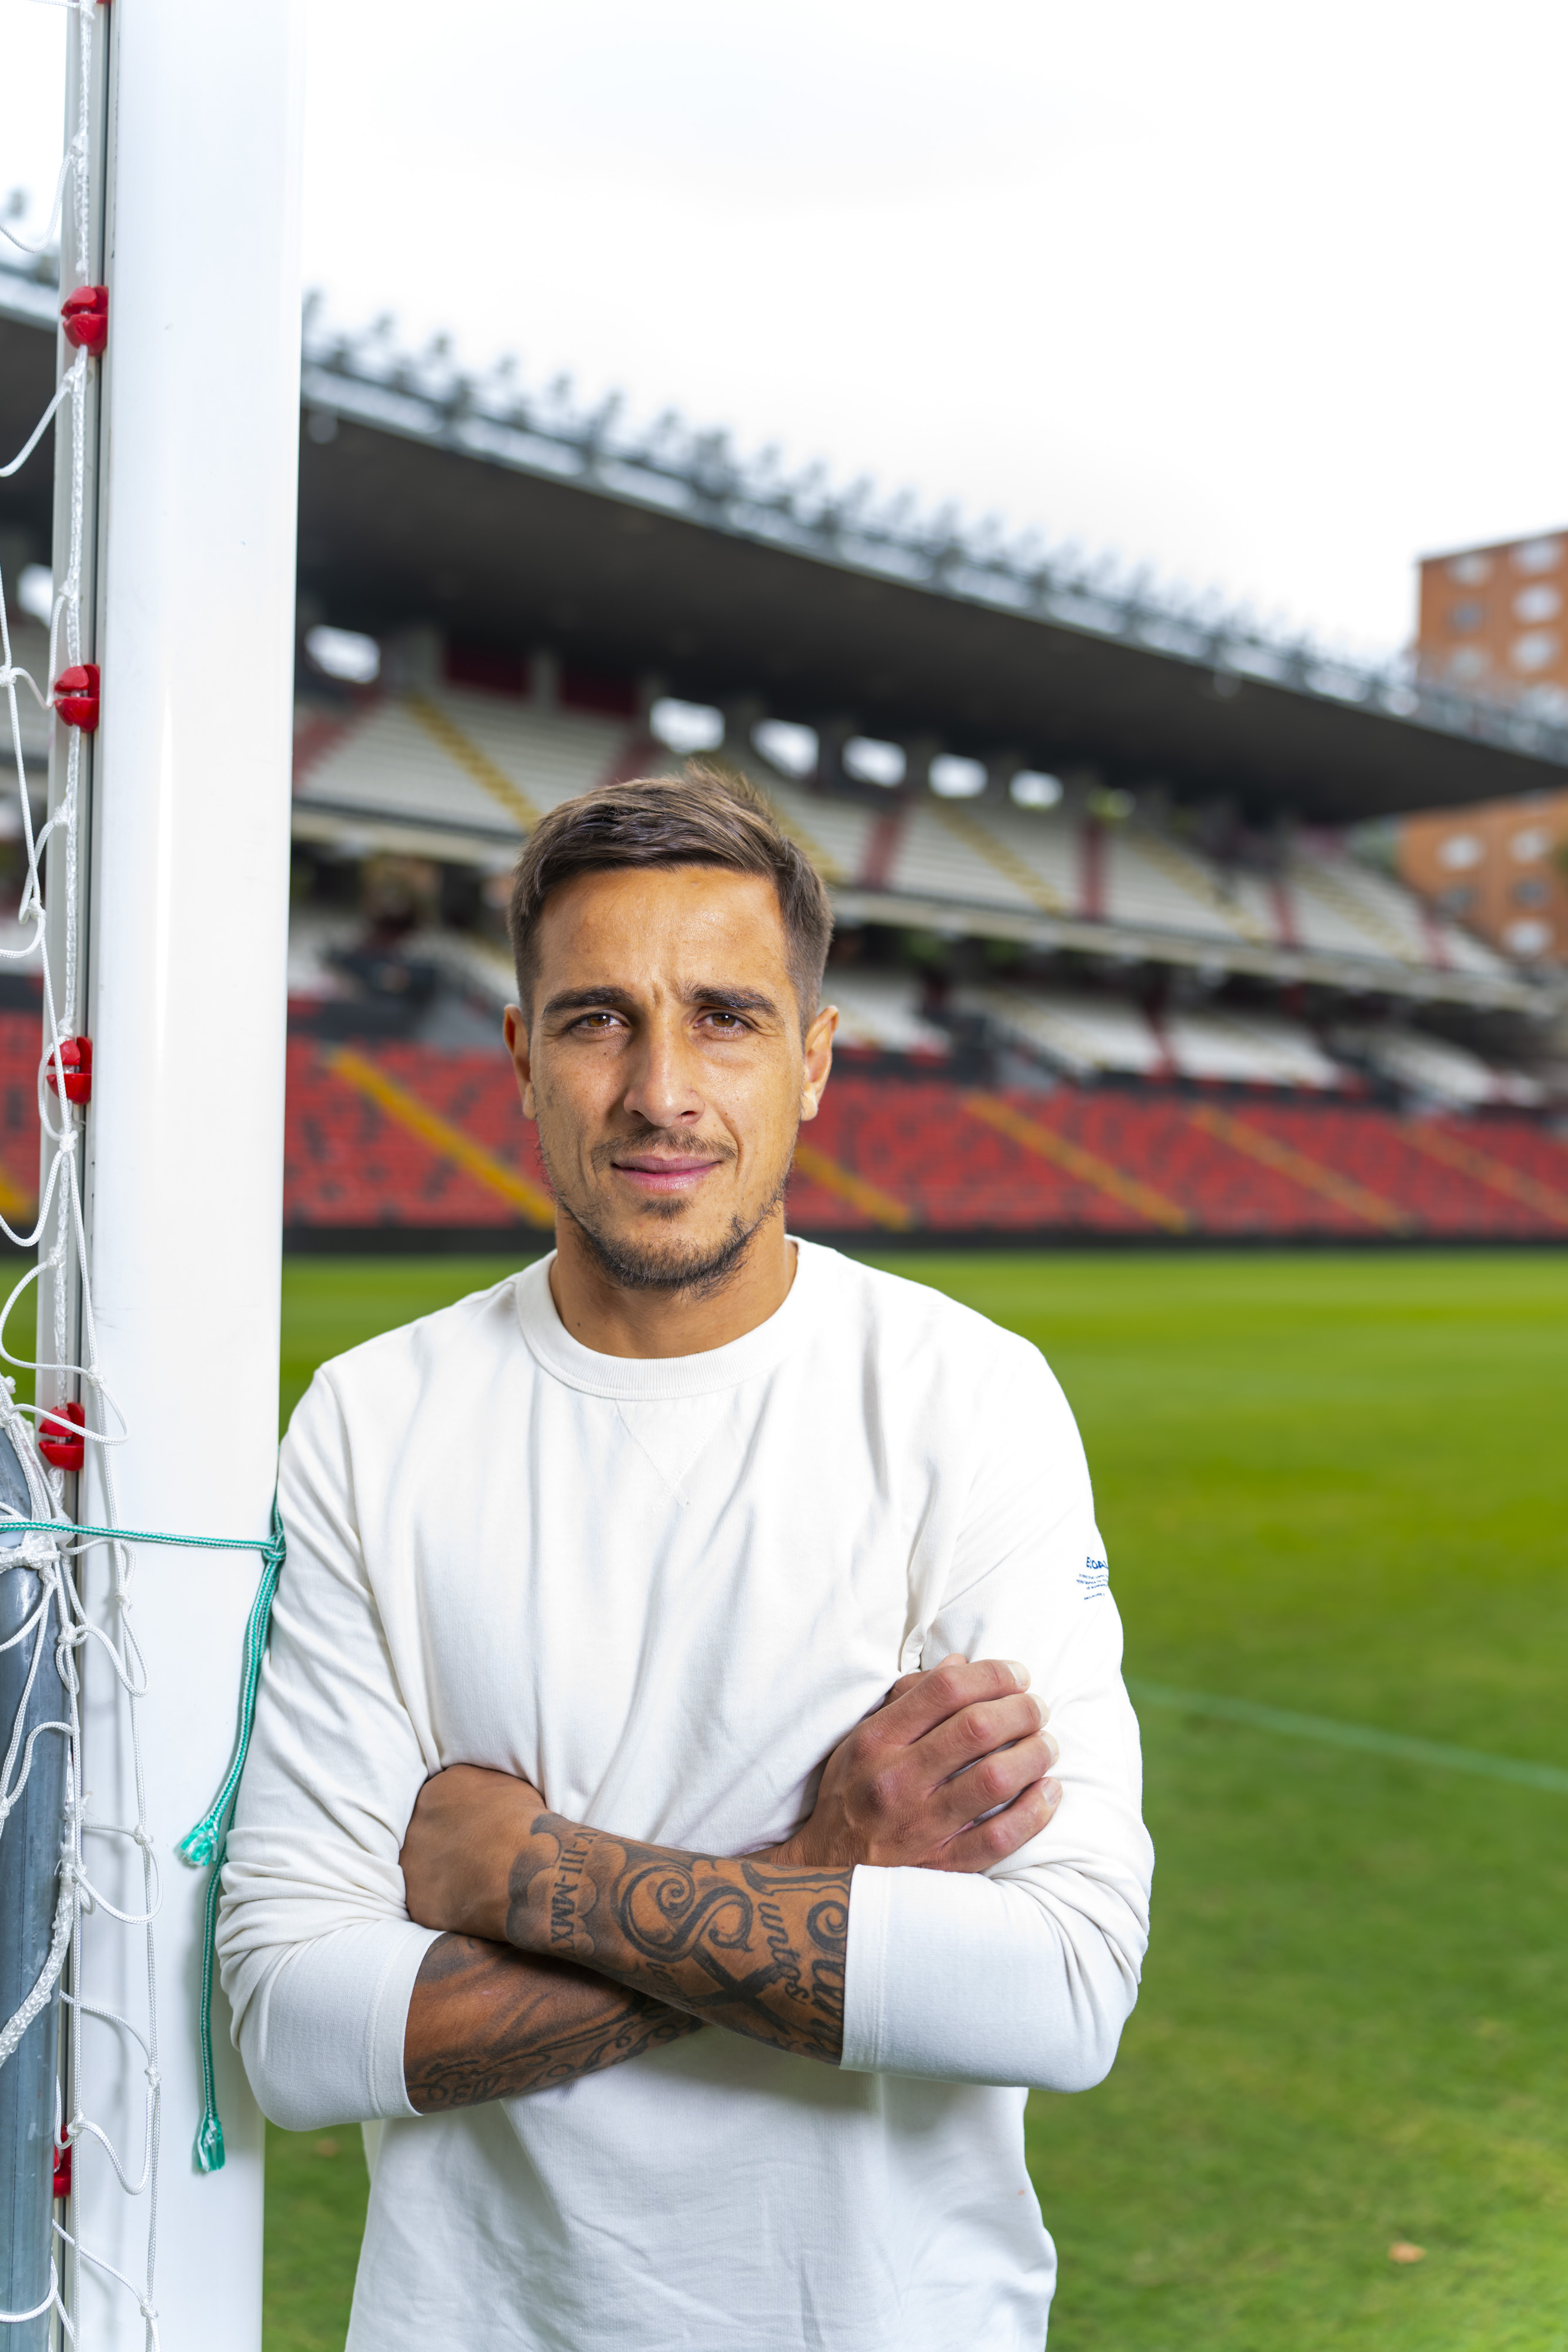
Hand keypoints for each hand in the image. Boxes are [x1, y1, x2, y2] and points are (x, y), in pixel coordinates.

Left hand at [402, 1763, 541, 1943]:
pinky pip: (429, 1902)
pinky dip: (446, 1905)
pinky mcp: (417, 1900)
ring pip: (423, 1869)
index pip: (438, 1802)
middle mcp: (416, 1824)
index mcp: (436, 1790)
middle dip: (444, 1845)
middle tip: (470, 1858)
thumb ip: (480, 1789)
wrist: (528, 1868)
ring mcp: (412, 1863)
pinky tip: (471, 1904)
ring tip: (473, 1883)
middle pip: (425, 1833)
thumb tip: (479, 1800)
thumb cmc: (526, 1824)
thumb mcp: (505, 1785)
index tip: (473, 1832)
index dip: (458, 1819)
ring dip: (442, 1875)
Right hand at [767, 1654, 1059, 1874]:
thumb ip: (908, 1699)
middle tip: (1038, 1708)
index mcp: (877, 1741)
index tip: (1017, 1674)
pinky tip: (1049, 1791)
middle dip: (1021, 1710)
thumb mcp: (862, 1739)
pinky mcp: (942, 1865)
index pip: (945, 1689)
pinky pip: (999, 1838)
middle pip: (976, 1729)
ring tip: (1047, 1745)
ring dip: (1034, 1755)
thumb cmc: (852, 1795)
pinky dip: (1034, 1812)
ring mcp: (921, 1826)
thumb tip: (961, 1664)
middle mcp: (897, 1780)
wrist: (827, 1872)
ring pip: (994, 1780)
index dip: (992, 1674)